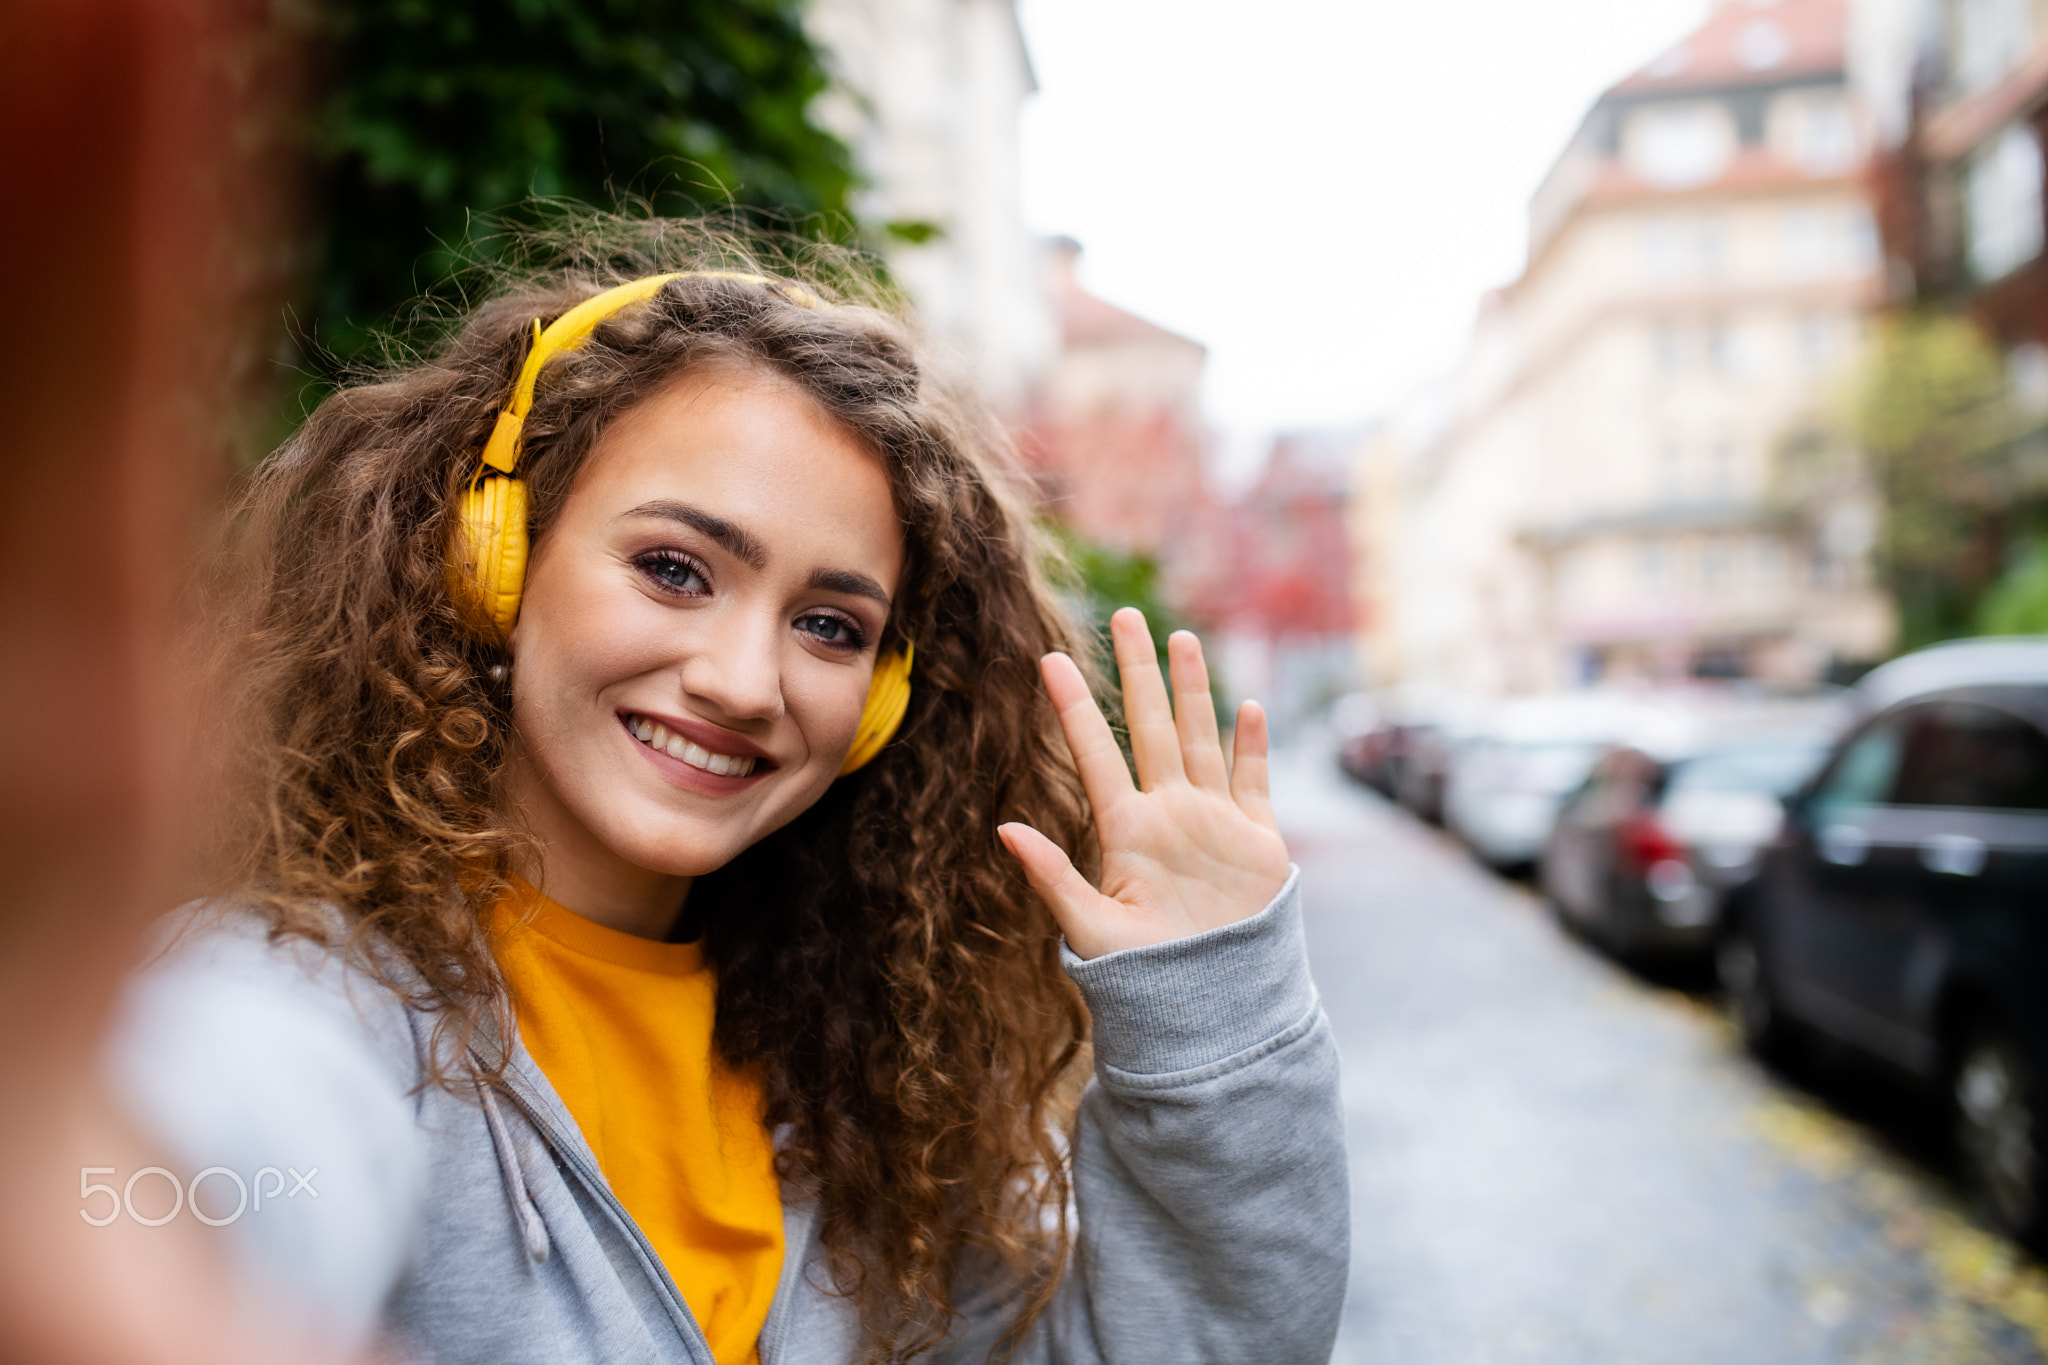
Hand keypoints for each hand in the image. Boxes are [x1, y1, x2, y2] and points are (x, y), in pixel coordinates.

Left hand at [998, 608, 1291, 959]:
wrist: (1212, 1010)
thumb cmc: (1144, 980)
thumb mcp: (1090, 928)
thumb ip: (1052, 876)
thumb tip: (1003, 827)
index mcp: (1125, 831)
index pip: (1095, 753)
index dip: (1075, 707)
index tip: (1049, 660)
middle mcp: (1167, 814)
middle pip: (1150, 726)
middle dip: (1138, 672)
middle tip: (1126, 614)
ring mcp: (1212, 822)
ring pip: (1199, 738)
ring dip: (1193, 689)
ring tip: (1181, 638)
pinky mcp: (1257, 840)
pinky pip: (1252, 781)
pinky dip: (1251, 744)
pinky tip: (1246, 706)